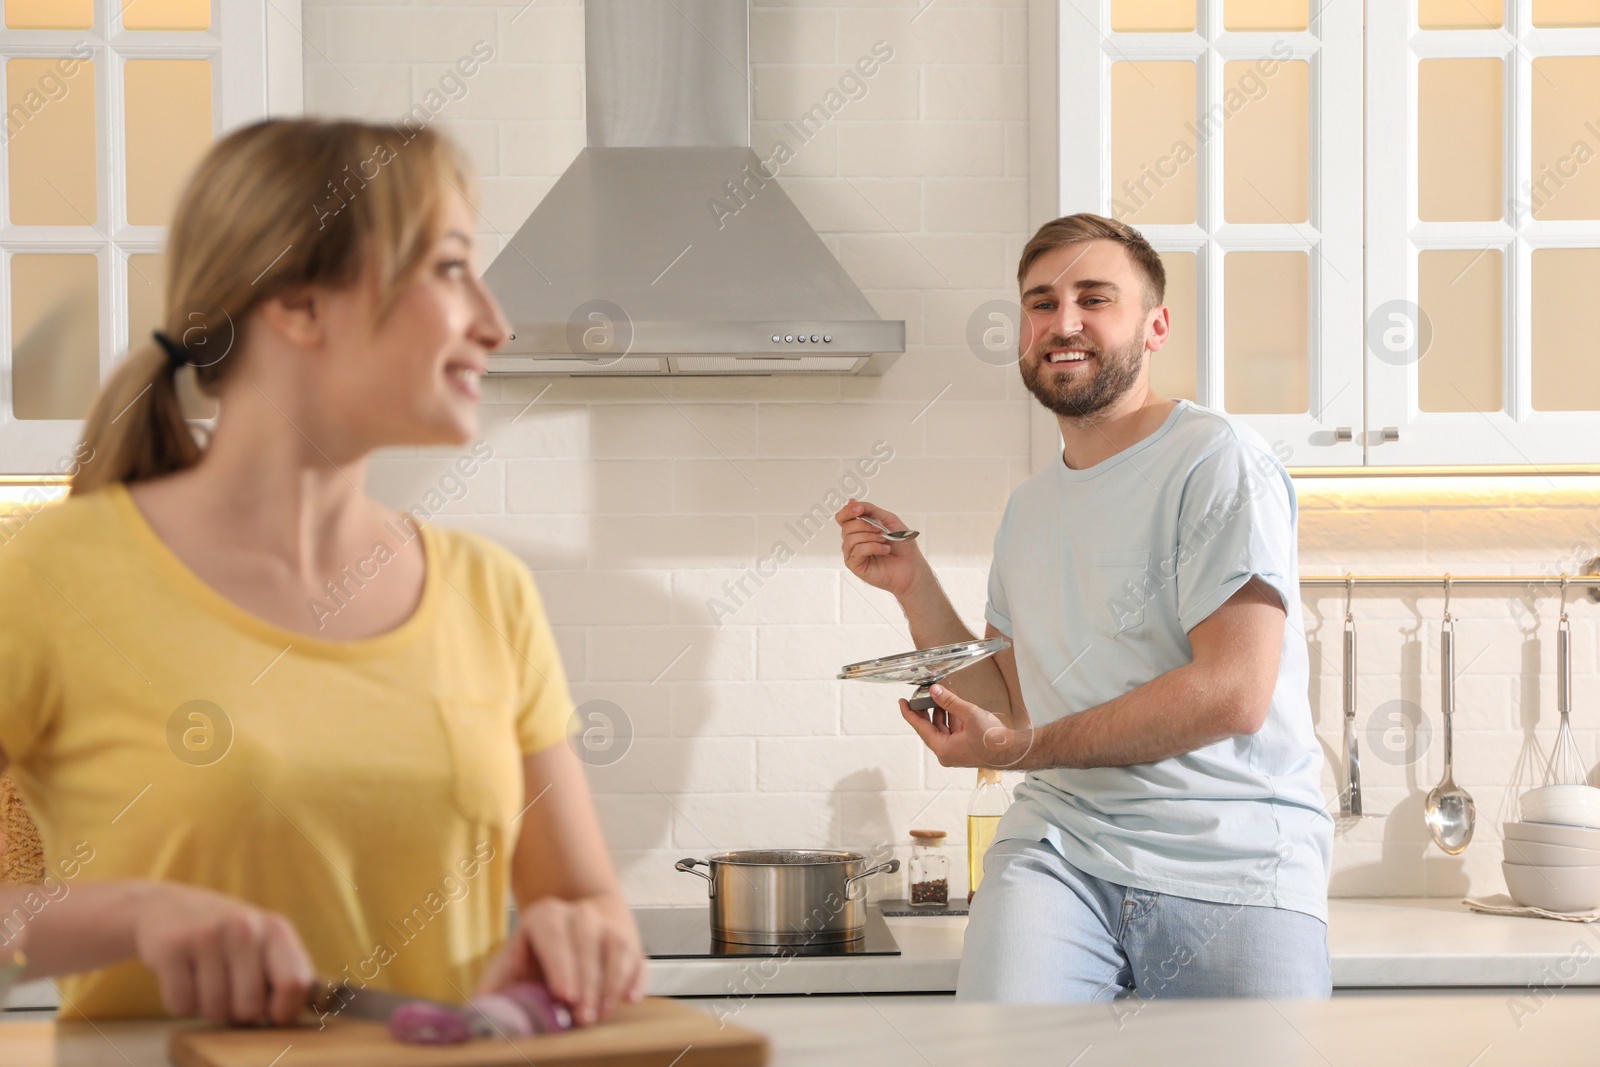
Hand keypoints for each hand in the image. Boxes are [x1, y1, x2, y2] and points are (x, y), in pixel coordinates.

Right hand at [131, 882, 313, 1025]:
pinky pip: (181, 1004)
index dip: (283, 1011)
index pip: (294, 983)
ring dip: (207, 1007)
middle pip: (250, 1007)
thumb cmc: (225, 935)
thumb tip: (291, 1015)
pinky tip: (182, 976)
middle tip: (228, 991)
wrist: (165, 906)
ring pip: (214, 1010)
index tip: (271, 1015)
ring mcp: (207, 936)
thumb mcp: (262, 939)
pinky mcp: (172, 947)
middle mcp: (245, 927)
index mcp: (275, 928)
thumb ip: (283, 971)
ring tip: (204, 980)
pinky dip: (180, 1002)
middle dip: (237, 1012)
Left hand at [476, 897, 645, 1026]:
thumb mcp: (512, 962)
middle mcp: (580, 913)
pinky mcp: (632, 941)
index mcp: (545, 915)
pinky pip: (638, 958)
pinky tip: (629, 998)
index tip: (563, 994)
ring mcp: (609, 925)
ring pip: (616, 948)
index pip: (554, 935)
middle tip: (582, 1017)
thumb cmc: (539, 954)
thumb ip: (495, 987)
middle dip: (586, 983)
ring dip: (611, 984)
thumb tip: (474, 1016)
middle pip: (587, 943)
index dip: (560, 965)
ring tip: (602, 1015)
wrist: (576, 923)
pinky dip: (636, 978)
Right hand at [834, 499, 927, 599]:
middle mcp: (853, 541)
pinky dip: (873, 547)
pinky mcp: (856, 565)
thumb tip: (852, 502)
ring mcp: (853, 554)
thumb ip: (870, 510)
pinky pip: (857, 550)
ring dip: (871, 537)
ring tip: (885, 541)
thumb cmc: (902, 545)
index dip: (848, 511)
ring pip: (851, 538)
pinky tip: (884, 550)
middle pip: (846, 527)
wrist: (911, 565)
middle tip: (882, 530)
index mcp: (858, 529)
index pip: (842, 517)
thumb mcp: (888, 519)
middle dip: (866, 525)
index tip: (860, 509)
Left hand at [901, 684, 1032, 769]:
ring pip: (942, 730)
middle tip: (920, 695)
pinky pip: (952, 732)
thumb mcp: (969, 714)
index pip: (920, 727)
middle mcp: (946, 753)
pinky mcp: (964, 750)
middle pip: (930, 728)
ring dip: (941, 714)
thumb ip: (950, 702)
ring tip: (940, 697)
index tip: (902, 702)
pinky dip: (952, 720)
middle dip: (926, 711)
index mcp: (942, 748)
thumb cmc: (992, 739)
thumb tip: (934, 691)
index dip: (910, 713)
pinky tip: (955, 708)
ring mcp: (955, 752)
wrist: (1013, 751)